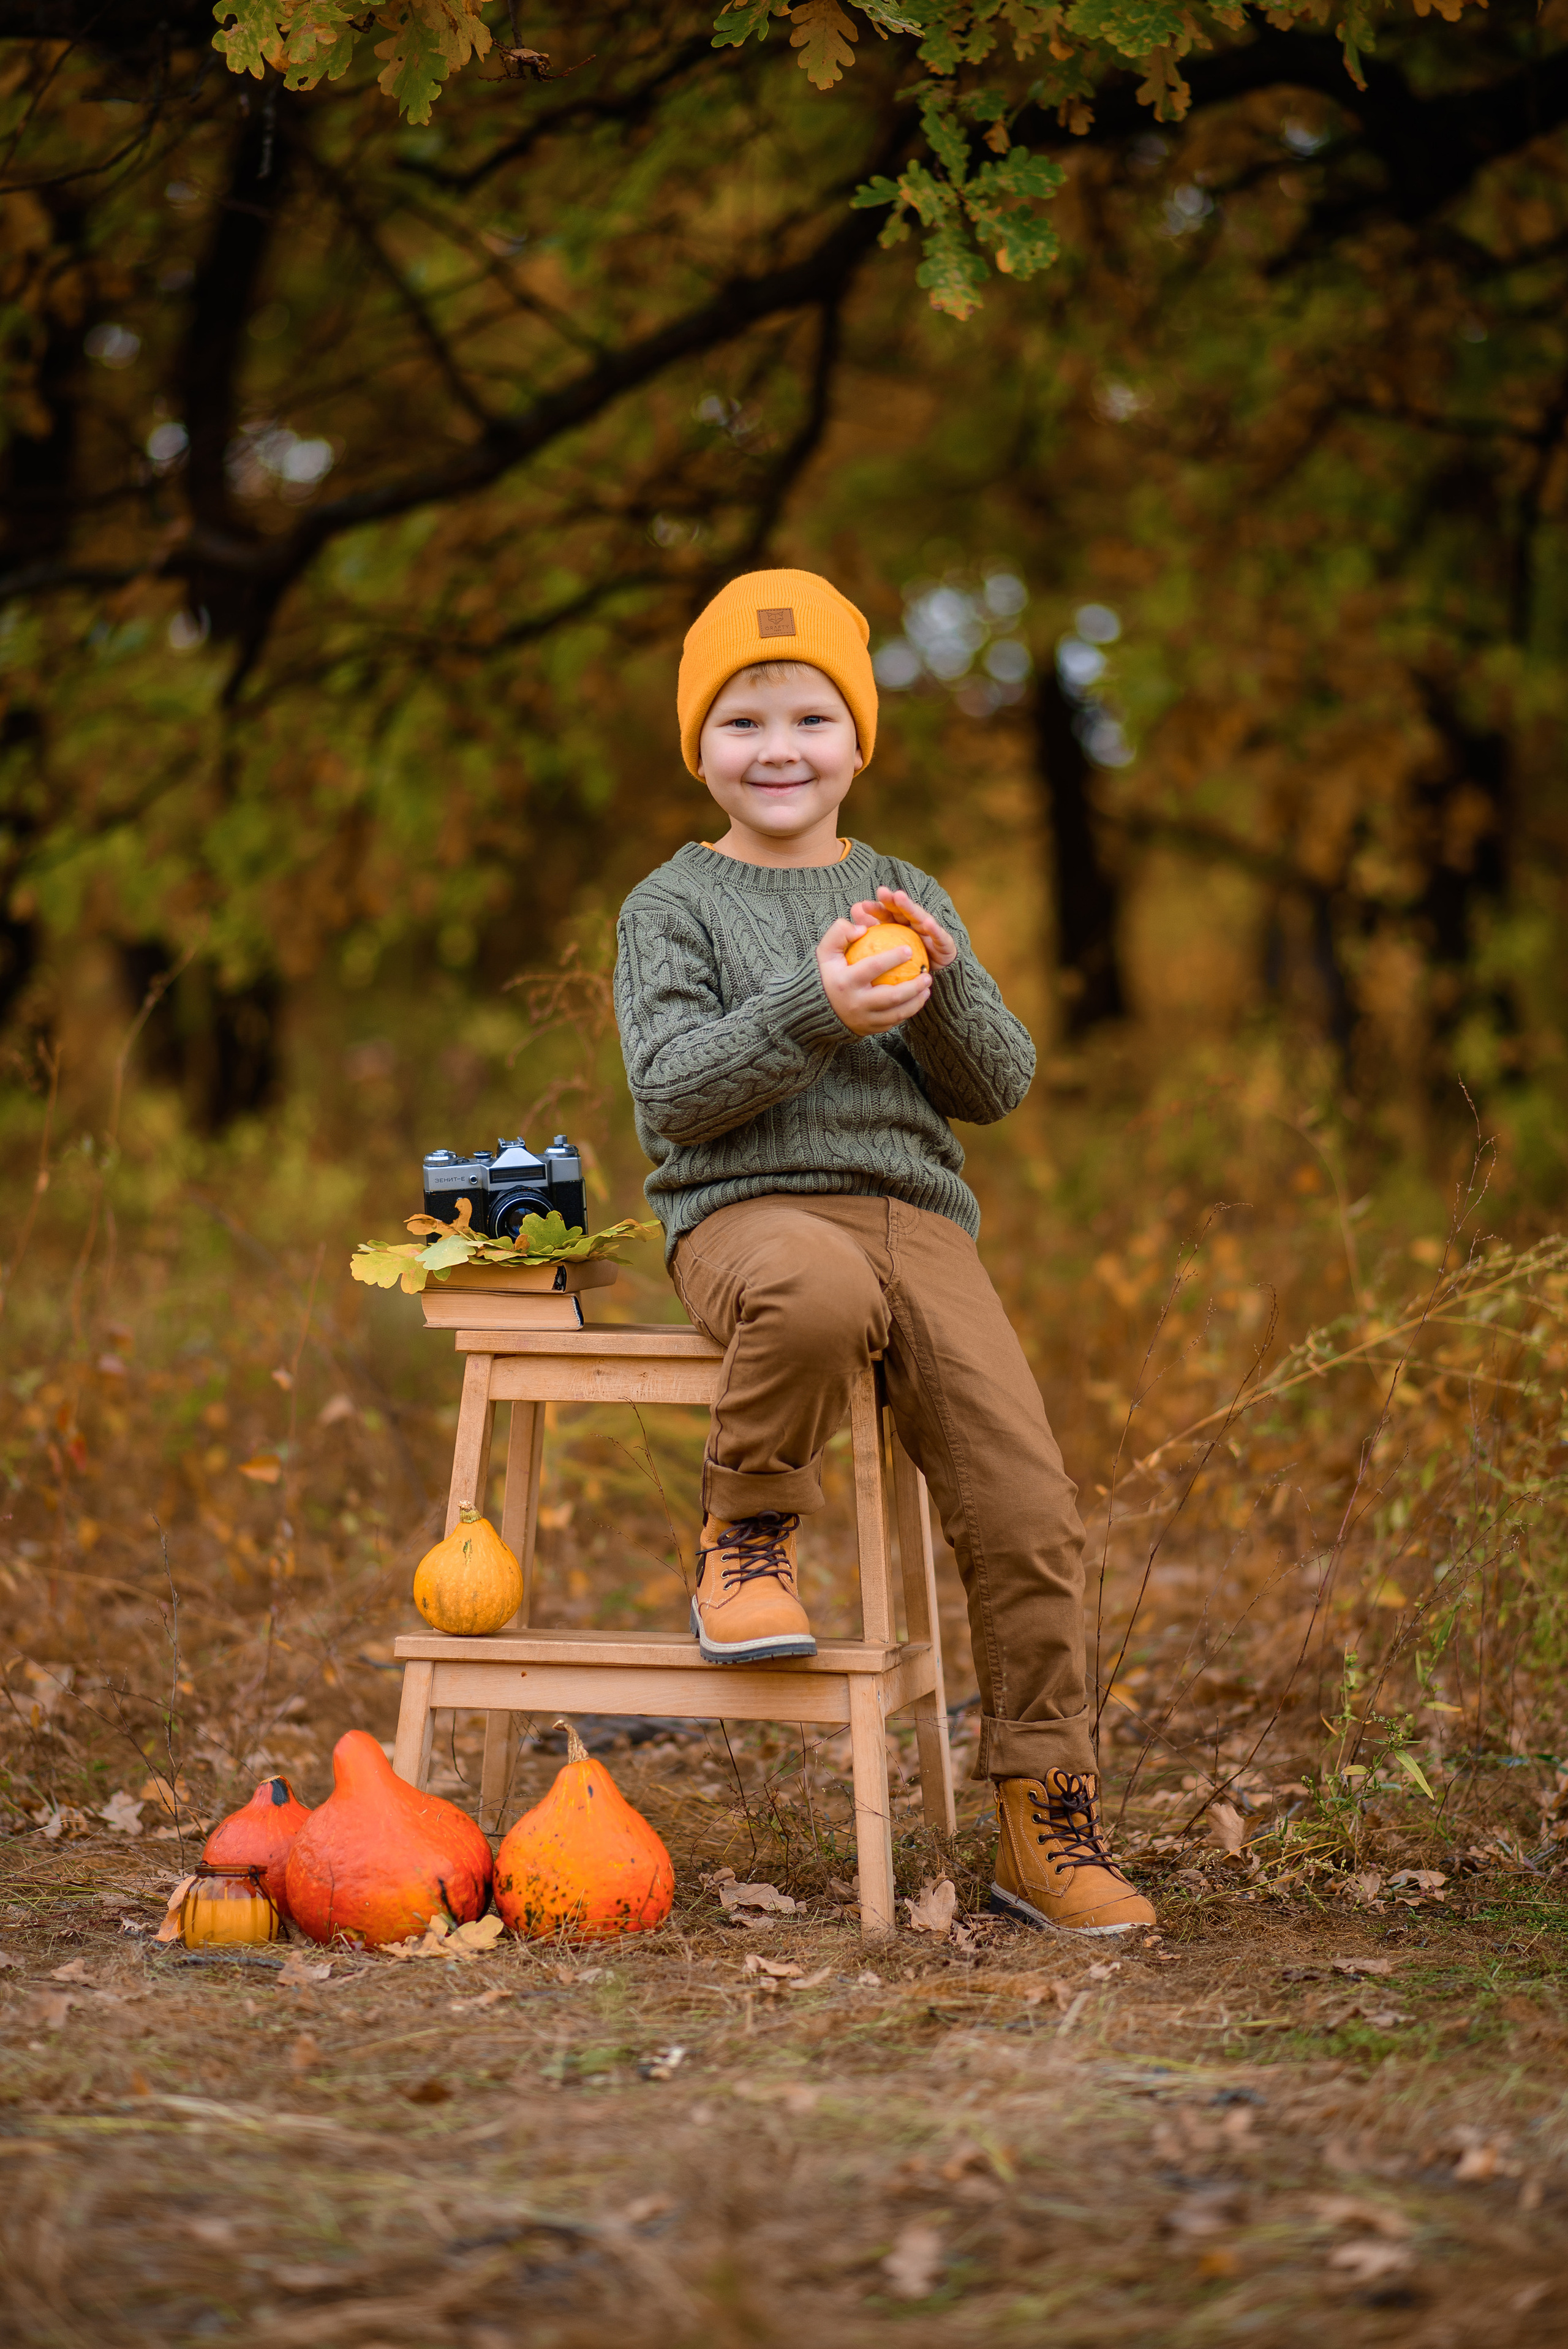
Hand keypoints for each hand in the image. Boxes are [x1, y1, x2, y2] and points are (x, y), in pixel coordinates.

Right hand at [816, 916, 932, 1036]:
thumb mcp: (826, 951)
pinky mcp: (869, 1029)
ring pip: (897, 1013)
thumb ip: (840, 933)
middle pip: (892, 997)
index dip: (893, 958)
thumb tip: (863, 928)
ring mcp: (863, 1019)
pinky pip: (893, 1022)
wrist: (814, 1009)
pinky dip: (907, 1011)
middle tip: (927, 974)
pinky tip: (917, 999)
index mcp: (845, 982)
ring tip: (927, 988)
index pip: (873, 968)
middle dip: (914, 986)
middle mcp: (855, 1004)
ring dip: (916, 1001)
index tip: (909, 949)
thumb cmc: (826, 974)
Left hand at [847, 886, 957, 972]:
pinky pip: (939, 936)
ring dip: (909, 907)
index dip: (877, 908)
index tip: (864, 905)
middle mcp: (915, 926)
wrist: (936, 979)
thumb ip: (873, 931)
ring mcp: (930, 932)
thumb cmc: (910, 965)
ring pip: (919, 917)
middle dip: (893, 900)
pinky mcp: (944, 943)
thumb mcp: (888, 952)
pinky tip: (927, 923)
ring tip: (899, 898)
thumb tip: (854, 909)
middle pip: (903, 911)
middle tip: (882, 892)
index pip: (888, 915)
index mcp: (902, 927)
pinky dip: (934, 929)